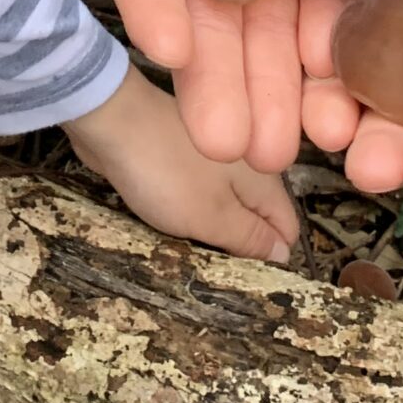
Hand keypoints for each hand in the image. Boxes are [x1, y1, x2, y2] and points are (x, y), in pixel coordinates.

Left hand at [65, 64, 297, 264]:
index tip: (249, 280)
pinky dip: (190, 211)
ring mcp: (213, 162)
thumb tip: (284, 255)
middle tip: (216, 271)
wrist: (114, 122)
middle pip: (258, 218)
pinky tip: (172, 222)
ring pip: (226, 207)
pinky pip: (198, 195)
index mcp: (263, 180)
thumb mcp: (213, 217)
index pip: (287, 229)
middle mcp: (246, 167)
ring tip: (192, 251)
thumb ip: (250, 238)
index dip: (274, 258)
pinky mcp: (183, 160)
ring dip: (212, 230)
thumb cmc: (166, 173)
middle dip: (242, 247)